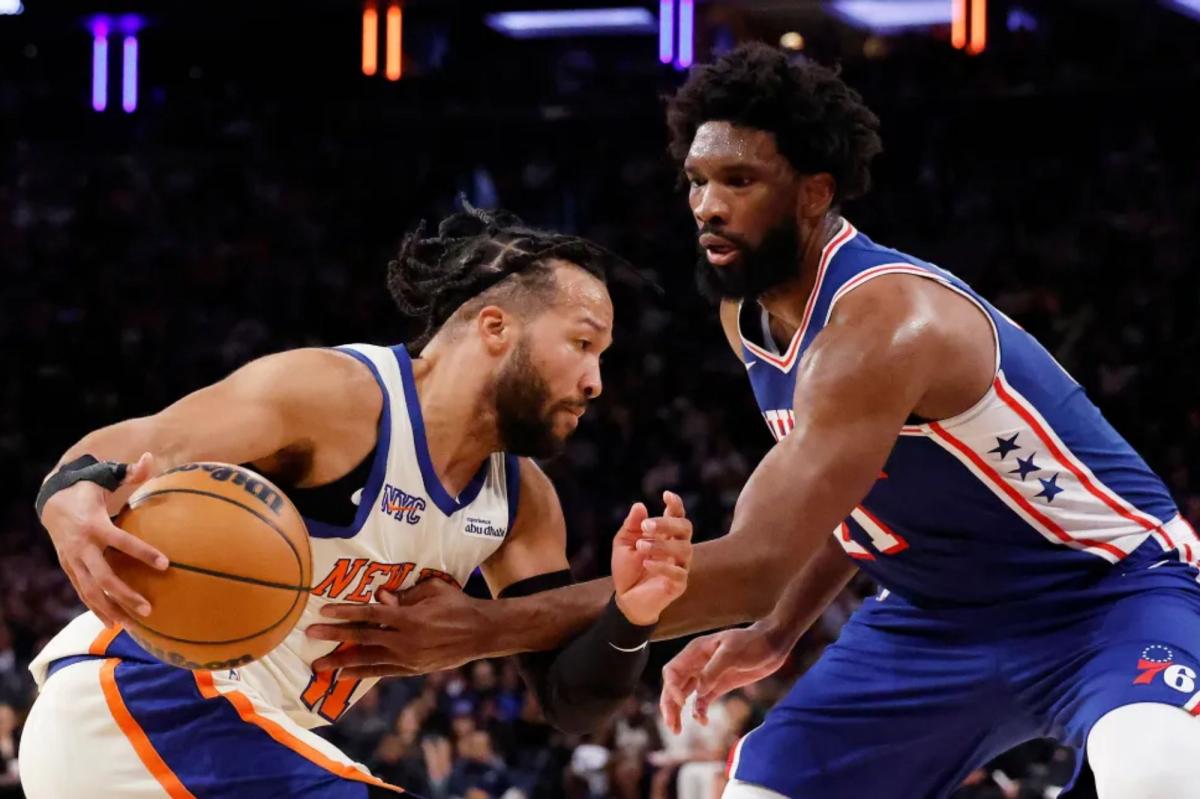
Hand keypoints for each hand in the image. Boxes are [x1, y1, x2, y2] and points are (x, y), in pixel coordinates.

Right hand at [40, 452, 168, 627]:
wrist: (52, 501)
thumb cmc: (89, 488)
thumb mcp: (105, 477)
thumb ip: (131, 473)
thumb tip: (150, 457)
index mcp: (95, 524)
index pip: (122, 541)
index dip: (143, 552)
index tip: (166, 563)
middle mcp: (81, 547)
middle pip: (103, 577)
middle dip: (125, 594)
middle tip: (149, 608)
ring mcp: (73, 561)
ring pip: (91, 591)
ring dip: (111, 609)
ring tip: (133, 626)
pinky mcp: (69, 569)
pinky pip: (83, 593)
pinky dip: (97, 609)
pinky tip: (114, 624)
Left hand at [306, 578, 488, 677]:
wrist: (480, 633)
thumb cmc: (457, 604)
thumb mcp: (433, 590)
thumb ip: (404, 595)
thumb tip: (379, 597)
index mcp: (409, 618)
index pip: (370, 614)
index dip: (346, 612)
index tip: (324, 610)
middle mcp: (405, 641)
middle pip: (363, 637)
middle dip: (335, 636)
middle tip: (311, 635)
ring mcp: (408, 658)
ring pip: (368, 660)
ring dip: (342, 661)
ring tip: (319, 664)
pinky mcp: (412, 669)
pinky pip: (382, 672)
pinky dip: (363, 673)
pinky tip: (346, 675)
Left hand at [612, 491, 692, 625]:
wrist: (625, 599)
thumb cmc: (627, 569)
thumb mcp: (623, 544)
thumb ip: (631, 526)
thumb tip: (639, 506)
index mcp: (666, 535)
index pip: (677, 516)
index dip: (676, 505)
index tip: (666, 495)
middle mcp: (677, 548)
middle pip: (685, 528)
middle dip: (667, 524)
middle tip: (646, 525)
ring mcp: (680, 566)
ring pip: (684, 549)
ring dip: (661, 545)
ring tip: (641, 546)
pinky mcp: (678, 585)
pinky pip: (678, 573)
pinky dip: (663, 566)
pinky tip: (647, 562)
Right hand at [659, 622, 788, 733]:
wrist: (773, 645)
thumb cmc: (752, 643)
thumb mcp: (732, 653)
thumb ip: (713, 670)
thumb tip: (699, 690)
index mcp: (695, 651)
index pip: (672, 671)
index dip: (672, 688)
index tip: (682, 703)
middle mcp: (696, 663)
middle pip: (674, 686)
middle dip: (669, 705)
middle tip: (672, 726)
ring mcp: (706, 676)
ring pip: (684, 696)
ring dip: (679, 712)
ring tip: (677, 731)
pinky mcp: (718, 686)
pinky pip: (702, 701)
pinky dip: (699, 711)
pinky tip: (703, 721)